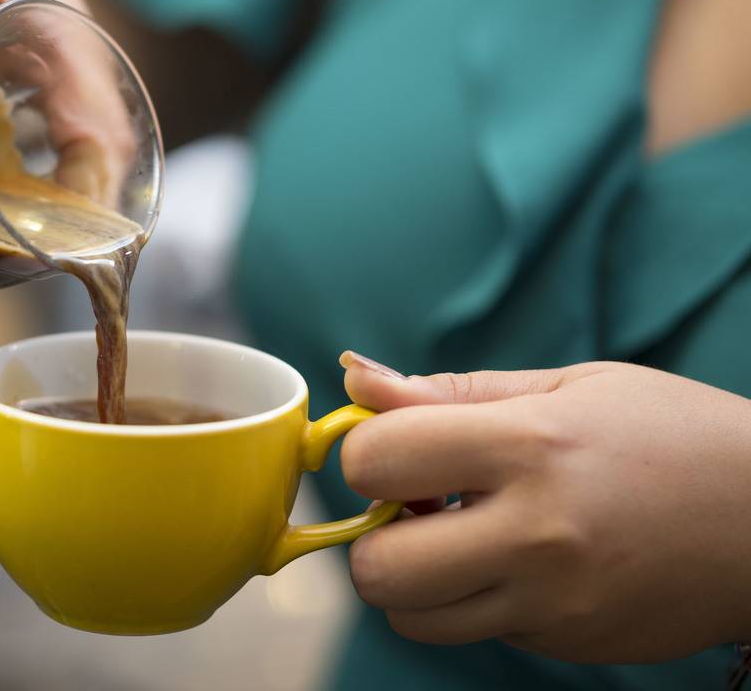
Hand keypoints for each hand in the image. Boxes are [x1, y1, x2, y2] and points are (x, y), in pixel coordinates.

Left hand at [338, 353, 750, 662]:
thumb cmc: (669, 433)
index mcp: (530, 446)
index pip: (376, 461)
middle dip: (373, 536)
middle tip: (414, 507)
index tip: (394, 448)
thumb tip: (354, 377)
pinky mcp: (570, 644)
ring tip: (459, 536)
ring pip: (413, 618)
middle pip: (377, 569)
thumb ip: (449, 392)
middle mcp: (536, 534)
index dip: (364, 453)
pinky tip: (518, 563)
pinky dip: (474, 601)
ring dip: (413, 579)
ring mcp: (554, 603)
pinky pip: (476, 632)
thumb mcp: (564, 387)